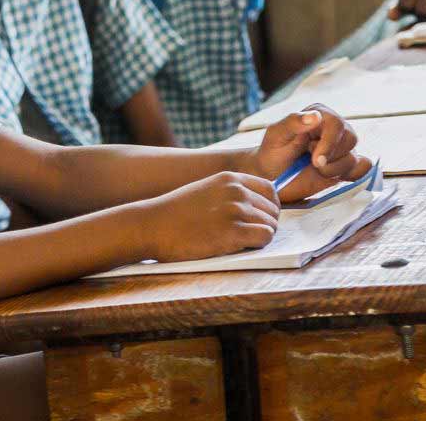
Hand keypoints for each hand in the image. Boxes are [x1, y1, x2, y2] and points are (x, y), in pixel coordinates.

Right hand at [140, 171, 279, 261]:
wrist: (152, 225)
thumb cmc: (176, 213)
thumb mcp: (206, 190)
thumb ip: (230, 193)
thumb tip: (256, 208)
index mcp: (230, 179)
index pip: (270, 190)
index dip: (268, 208)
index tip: (260, 219)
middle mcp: (236, 191)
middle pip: (273, 210)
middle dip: (265, 225)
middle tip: (247, 236)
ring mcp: (235, 211)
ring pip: (271, 226)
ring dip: (260, 237)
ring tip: (239, 242)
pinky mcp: (233, 232)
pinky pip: (264, 238)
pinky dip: (257, 246)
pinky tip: (239, 247)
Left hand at [248, 107, 370, 202]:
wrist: (272, 177)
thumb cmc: (272, 153)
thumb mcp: (276, 135)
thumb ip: (293, 122)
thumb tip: (316, 116)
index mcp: (318, 115)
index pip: (336, 124)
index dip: (329, 144)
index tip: (316, 160)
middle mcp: (333, 129)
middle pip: (350, 139)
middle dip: (331, 157)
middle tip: (312, 163)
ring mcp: (341, 148)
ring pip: (354, 158)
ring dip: (334, 170)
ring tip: (315, 170)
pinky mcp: (345, 165)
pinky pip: (363, 168)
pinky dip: (352, 175)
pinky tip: (333, 176)